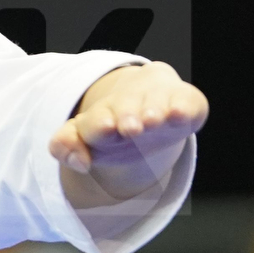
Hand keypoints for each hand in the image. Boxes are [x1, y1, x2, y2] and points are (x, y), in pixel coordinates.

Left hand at [50, 61, 205, 202]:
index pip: (95, 121)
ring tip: (153, 119)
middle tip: (130, 128)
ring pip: (154, 104)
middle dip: (127, 117)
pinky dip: (184, 107)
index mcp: (102, 117)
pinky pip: (186, 101)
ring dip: (152, 111)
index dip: (99, 124)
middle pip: (125, 109)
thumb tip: (77, 162)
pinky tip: (180, 113)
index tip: (105, 128)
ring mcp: (157, 102)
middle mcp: (129, 106)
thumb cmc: (115, 122)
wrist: (149, 90)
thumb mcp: (89, 138)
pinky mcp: (183, 100)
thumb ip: (67, 147)